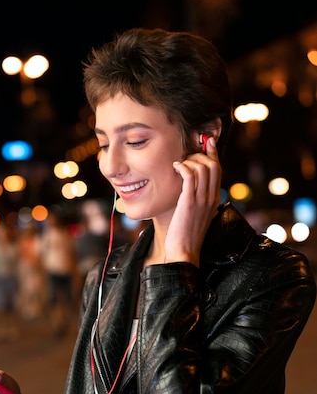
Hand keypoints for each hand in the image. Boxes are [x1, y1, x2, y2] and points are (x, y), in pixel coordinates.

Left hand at [165, 136, 221, 266]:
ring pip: (203, 168)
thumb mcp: (196, 214)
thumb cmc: (185, 234)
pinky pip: (191, 176)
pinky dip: (183, 166)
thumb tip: (189, 185)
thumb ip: (197, 199)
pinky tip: (175, 167)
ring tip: (179, 165)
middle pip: (213, 165)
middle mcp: (211, 197)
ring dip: (190, 161)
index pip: (218, 169)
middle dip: (199, 155)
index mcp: (214, 199)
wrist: (184, 252)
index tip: (207, 142)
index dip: (213, 153)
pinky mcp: (190, 202)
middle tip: (186, 158)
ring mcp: (202, 200)